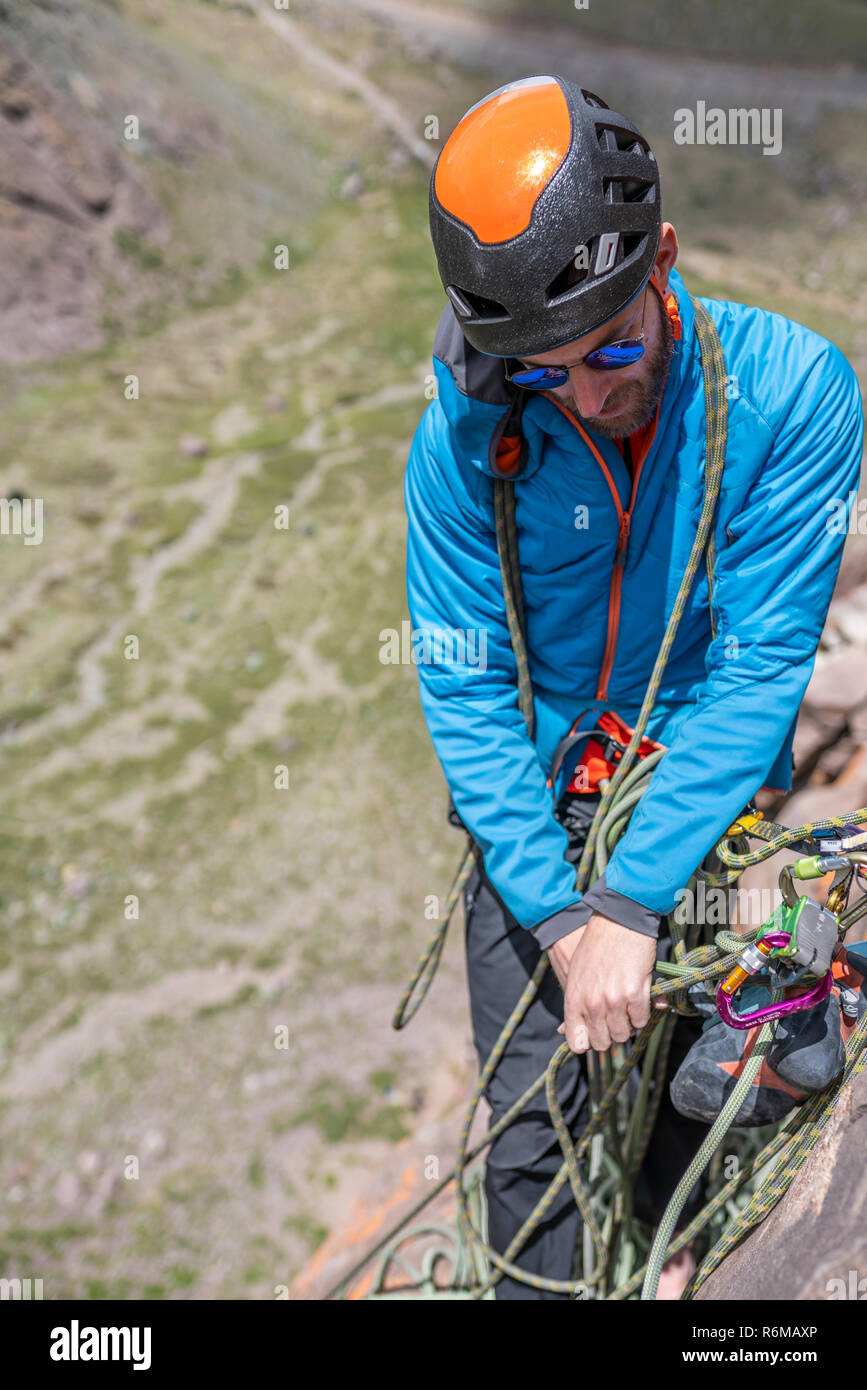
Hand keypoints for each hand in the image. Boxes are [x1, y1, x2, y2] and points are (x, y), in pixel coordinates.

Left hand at [550, 912, 658, 1053]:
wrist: (618, 921)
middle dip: (611, 1032)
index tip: (596, 1034)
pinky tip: (638, 995)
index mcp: (573, 1000)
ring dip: (628, 1023)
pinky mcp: (634, 995)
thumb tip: (564, 1032)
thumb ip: (574, 1006)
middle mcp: (592, 1004)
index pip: (577, 1043)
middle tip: (615, 1015)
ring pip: (624, 1034)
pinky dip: (642, 1012)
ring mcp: (613, 1001)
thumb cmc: (596, 947)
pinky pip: (641, 1020)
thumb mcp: (576, 975)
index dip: (588, 1043)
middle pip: (604, 1043)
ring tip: (626, 1003)